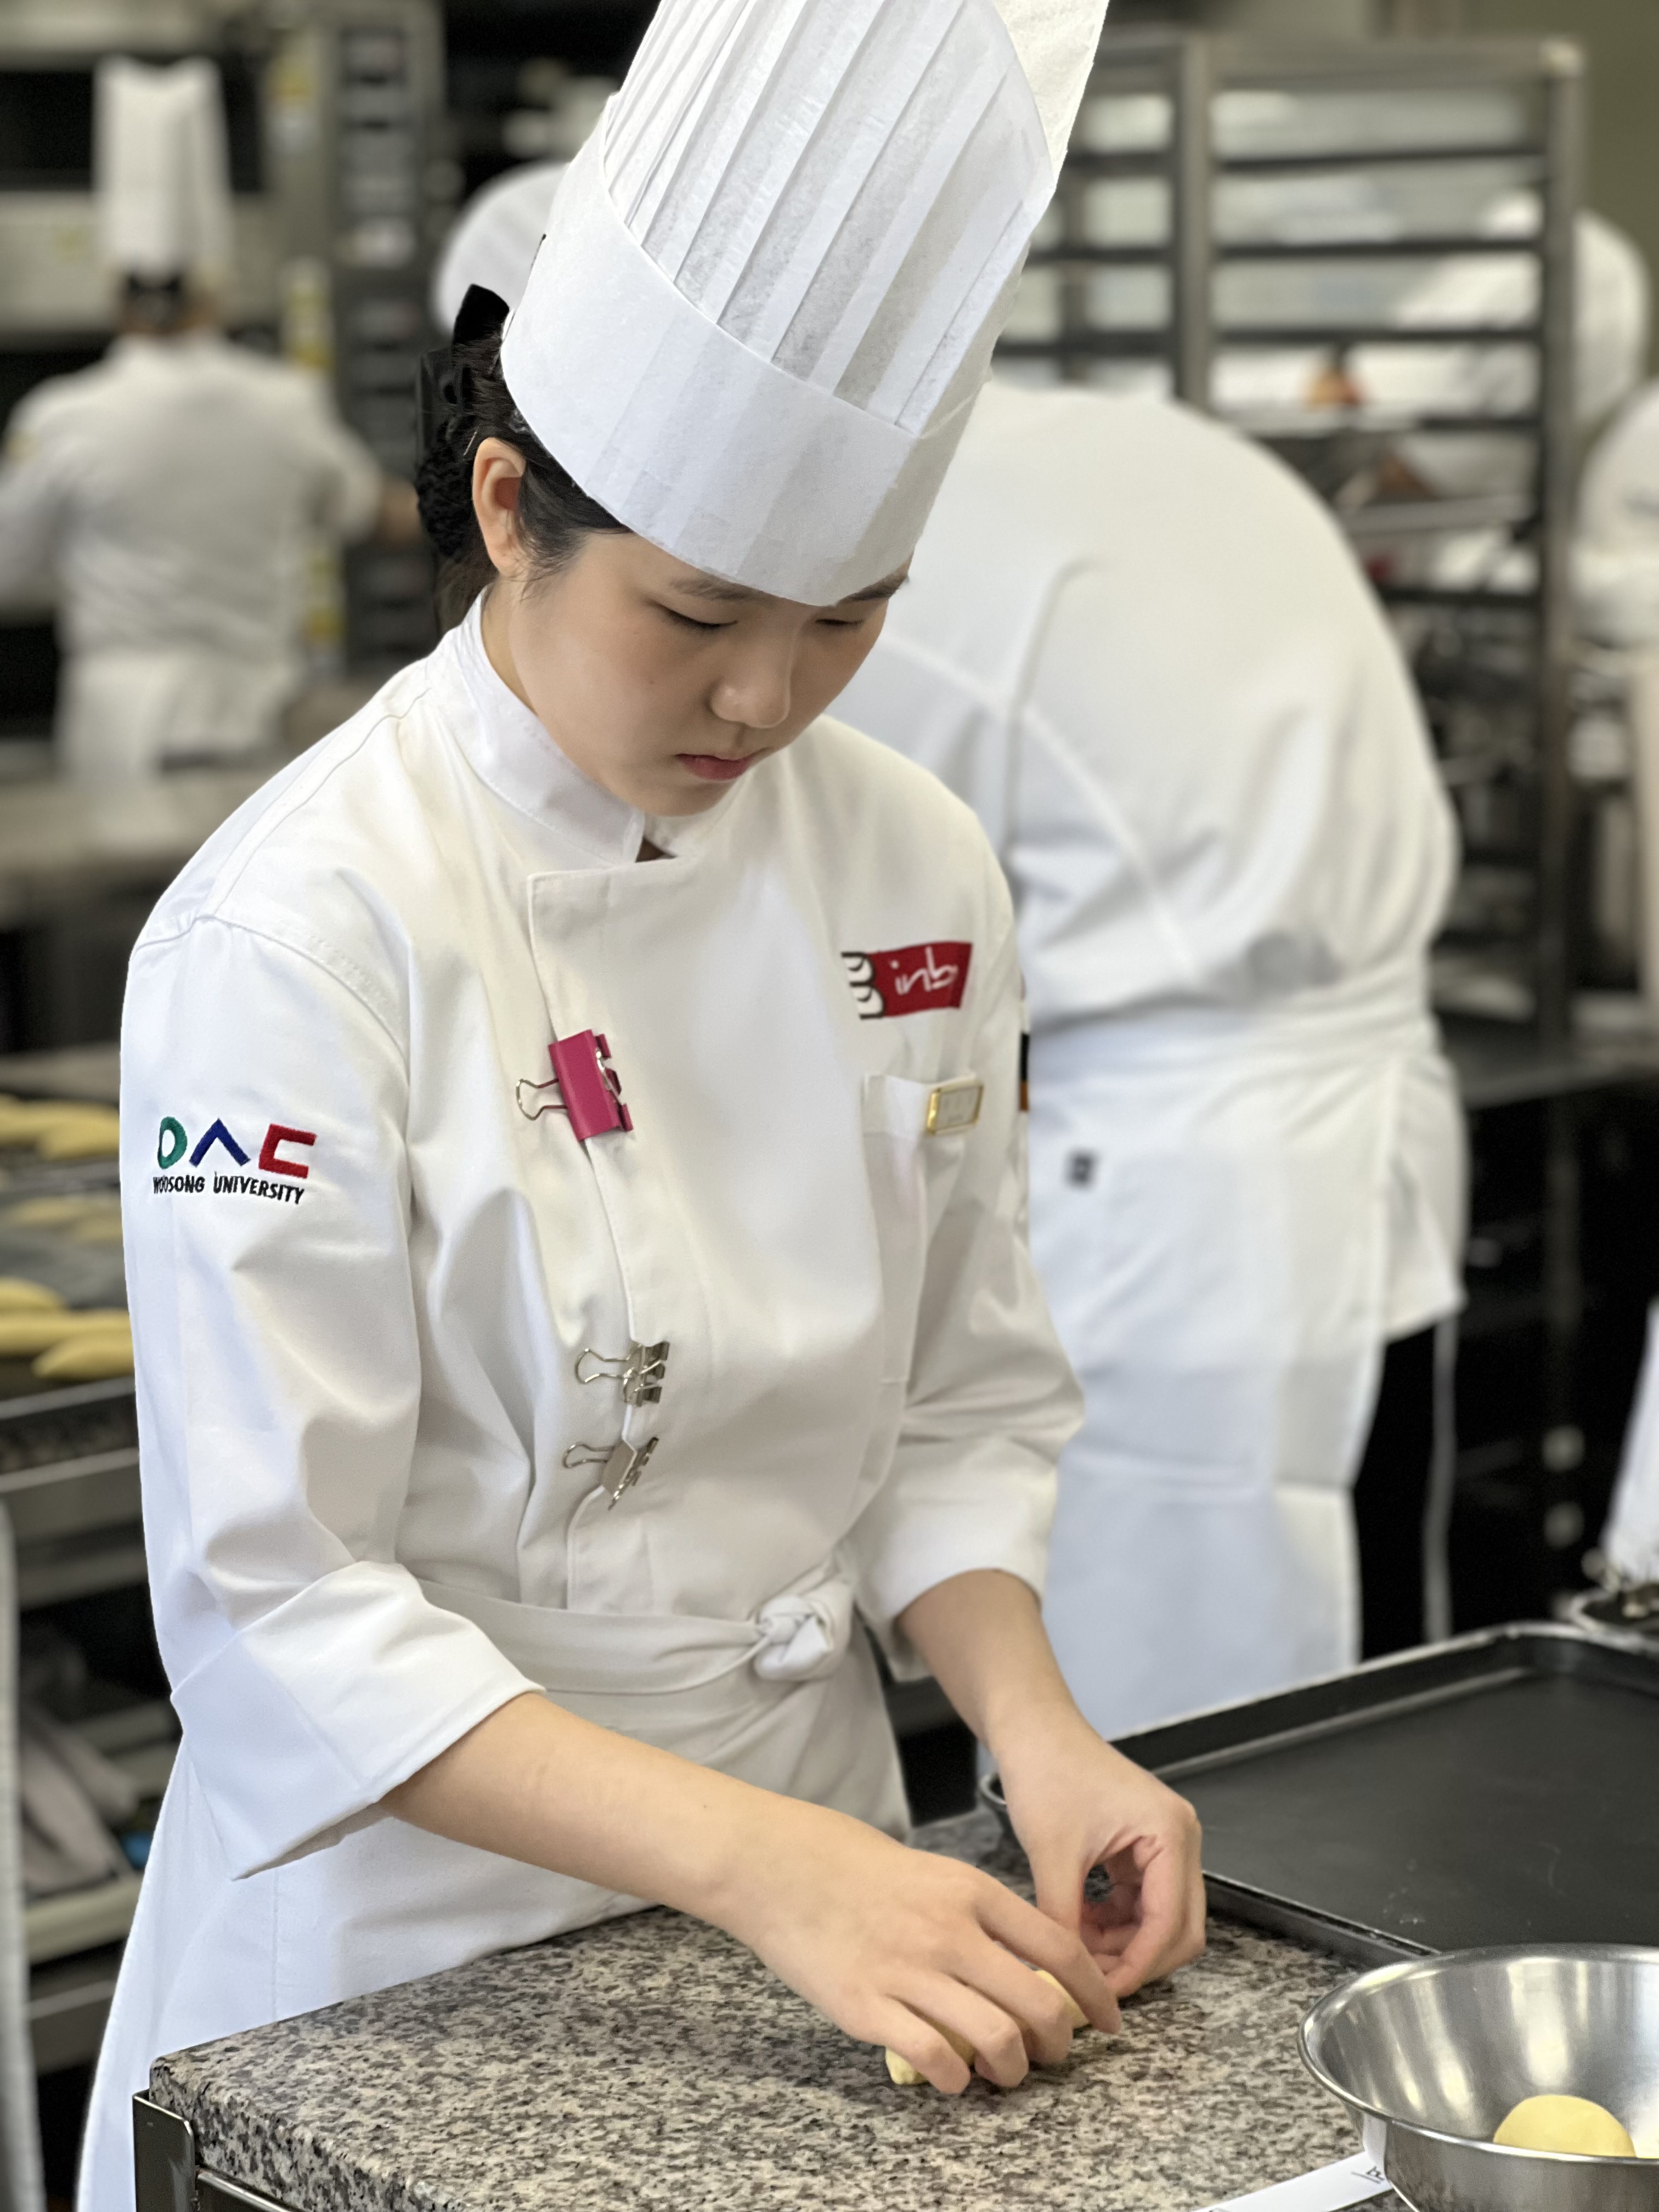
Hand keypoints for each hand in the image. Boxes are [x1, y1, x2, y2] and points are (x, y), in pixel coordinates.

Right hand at [710, 1793, 1120, 2092]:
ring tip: (1005, 2070)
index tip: (1108, 2022)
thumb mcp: (936, 1871)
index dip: (1095, 1995)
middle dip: (1058, 2045)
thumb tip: (1029, 1963)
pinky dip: (955, 2079)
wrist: (779, 1865)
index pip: (1060, 1950)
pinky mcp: (867, 2007)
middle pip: (1037, 2004)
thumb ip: (982, 1914)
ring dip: (1012, 2068)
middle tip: (1053, 2055)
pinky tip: (953, 2076)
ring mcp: (907, 1971)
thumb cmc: (855, 1866)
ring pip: (994, 2039)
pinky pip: (934, 2059)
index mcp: (970, 1891)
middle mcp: (948, 1932)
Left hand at [996, 1710, 1204, 1996]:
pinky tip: (1081, 1926)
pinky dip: (1118, 1924)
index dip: (1137, 1966)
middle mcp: (1180, 1838)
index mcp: (1170, 1834)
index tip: (1102, 1993)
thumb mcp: (1052, 1854)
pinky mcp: (1145, 1847)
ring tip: (1078, 1950)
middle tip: (1092, 1983)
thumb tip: (1063, 1977)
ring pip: (1163, 1921)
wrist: (1033, 1729)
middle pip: (1180, 1929)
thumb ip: (1064, 1920)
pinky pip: (1143, 1903)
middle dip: (1138, 1960)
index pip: (1169, 1923)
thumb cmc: (1046, 1771)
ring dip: (1125, 1945)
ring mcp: (1166, 1843)